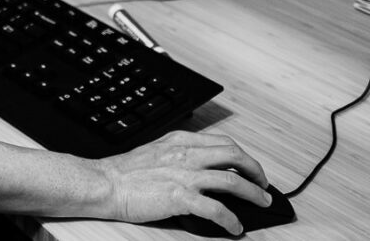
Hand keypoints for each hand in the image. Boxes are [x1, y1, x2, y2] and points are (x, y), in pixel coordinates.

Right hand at [97, 130, 270, 235]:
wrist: (106, 183)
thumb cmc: (126, 171)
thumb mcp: (157, 151)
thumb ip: (180, 154)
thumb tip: (202, 166)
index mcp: (181, 141)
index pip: (223, 142)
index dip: (243, 156)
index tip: (250, 168)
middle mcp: (186, 155)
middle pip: (234, 156)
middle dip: (255, 171)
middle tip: (263, 185)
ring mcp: (184, 175)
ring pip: (231, 180)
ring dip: (253, 193)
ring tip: (262, 203)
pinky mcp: (180, 197)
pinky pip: (215, 209)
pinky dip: (230, 219)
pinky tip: (234, 227)